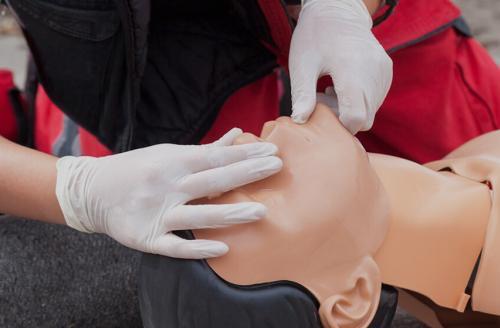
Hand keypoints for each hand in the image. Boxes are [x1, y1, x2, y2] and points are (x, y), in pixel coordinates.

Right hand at [55, 128, 281, 258]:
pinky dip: (197, 248)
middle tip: (276, 167)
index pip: (215, 156)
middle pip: (212, 180)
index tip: (271, 152)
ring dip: (229, 214)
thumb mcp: (168, 154)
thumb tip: (236, 135)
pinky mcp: (147, 238)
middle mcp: (167, 185)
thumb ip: (204, 150)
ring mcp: (156, 213)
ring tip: (260, 211)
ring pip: (198, 215)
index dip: (244, 154)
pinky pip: (175, 246)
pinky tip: (223, 248)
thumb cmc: (136, 169)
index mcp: (173, 162)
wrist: (91, 191)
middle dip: (246, 173)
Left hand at [289, 0, 392, 133]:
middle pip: (364, 119)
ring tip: (330, 89)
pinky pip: (375, 101)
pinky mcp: (386, 73)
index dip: (338, 123)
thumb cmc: (315, 37)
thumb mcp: (302, 64)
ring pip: (370, 112)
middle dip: (342, 118)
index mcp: (352, 69)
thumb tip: (300, 121)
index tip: (321, 109)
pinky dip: (359, 101)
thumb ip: (302, 94)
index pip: (355, 117)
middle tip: (321, 98)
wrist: (337, 11)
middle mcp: (374, 72)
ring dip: (350, 109)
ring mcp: (383, 73)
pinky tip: (342, 86)